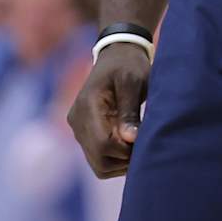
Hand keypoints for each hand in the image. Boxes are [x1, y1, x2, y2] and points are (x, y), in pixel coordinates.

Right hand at [66, 43, 150, 177]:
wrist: (116, 55)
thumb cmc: (129, 66)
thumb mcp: (134, 82)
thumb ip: (130, 110)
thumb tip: (130, 139)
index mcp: (87, 105)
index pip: (102, 144)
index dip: (125, 150)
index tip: (144, 139)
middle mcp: (77, 121)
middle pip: (100, 160)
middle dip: (124, 158)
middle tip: (144, 142)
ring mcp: (78, 129)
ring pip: (99, 164)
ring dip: (121, 161)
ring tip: (138, 141)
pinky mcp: (84, 134)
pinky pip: (98, 158)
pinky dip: (115, 158)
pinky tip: (130, 142)